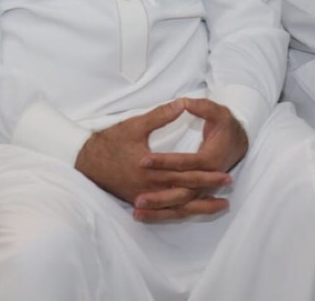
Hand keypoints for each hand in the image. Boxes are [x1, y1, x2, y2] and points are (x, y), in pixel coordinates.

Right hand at [75, 100, 232, 221]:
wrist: (86, 160)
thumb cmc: (111, 141)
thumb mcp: (136, 125)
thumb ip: (161, 116)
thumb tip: (182, 103)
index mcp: (150, 169)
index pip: (185, 173)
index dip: (206, 173)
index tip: (224, 171)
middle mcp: (149, 187)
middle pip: (185, 191)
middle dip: (208, 188)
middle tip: (228, 184)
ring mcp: (143, 197)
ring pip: (177, 207)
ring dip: (199, 206)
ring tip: (220, 206)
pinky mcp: (139, 201)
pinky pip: (164, 212)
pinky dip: (181, 212)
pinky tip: (192, 210)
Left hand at [136, 98, 248, 222]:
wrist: (239, 142)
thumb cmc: (226, 127)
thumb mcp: (218, 112)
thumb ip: (202, 107)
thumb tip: (184, 102)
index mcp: (211, 159)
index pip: (185, 163)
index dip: (164, 162)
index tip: (143, 161)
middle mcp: (207, 178)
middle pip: (180, 189)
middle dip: (158, 195)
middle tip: (137, 197)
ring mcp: (202, 188)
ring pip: (179, 203)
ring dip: (159, 209)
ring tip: (136, 210)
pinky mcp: (196, 192)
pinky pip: (179, 207)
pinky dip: (162, 213)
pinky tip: (142, 215)